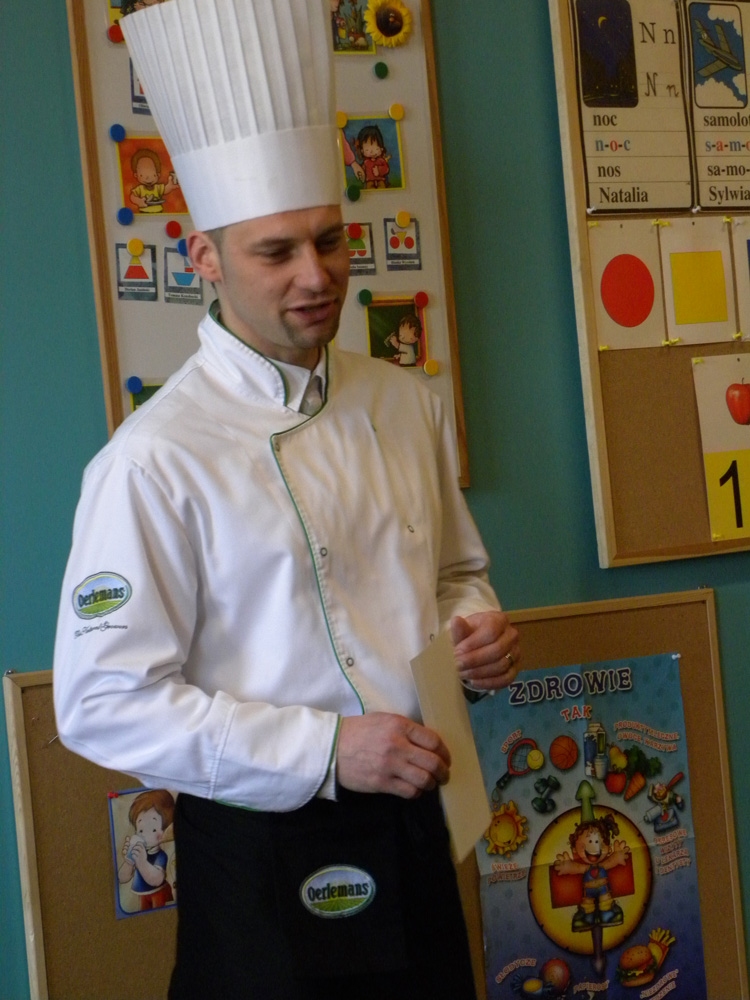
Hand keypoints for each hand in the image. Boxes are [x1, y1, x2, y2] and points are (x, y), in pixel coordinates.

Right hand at [336, 712, 450, 798]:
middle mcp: (397, 745)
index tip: (446, 758)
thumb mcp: (383, 720)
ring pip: (424, 779)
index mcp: (399, 725)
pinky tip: (415, 789)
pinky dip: (417, 792)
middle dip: (443, 771)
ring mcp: (390, 765)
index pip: (433, 740)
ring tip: (431, 783)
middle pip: (433, 762)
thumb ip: (405, 729)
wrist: (332, 748)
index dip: (445, 752)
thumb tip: (427, 742)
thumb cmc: (358, 731)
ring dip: (432, 783)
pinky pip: (409, 791)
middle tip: (444, 774)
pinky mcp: (382, 783)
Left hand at [451, 610, 519, 690]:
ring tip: (462, 673)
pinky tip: (473, 682)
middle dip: (475, 660)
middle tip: (457, 665)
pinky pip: (506, 679)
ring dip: (479, 672)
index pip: (491, 631)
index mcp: (500, 619)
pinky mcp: (515, 670)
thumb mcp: (463, 630)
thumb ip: (459, 629)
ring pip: (502, 665)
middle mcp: (512, 635)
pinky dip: (488, 683)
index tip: (456, 652)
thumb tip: (456, 620)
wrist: (477, 645)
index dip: (473, 644)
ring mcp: (516, 653)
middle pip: (498, 650)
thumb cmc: (470, 634)